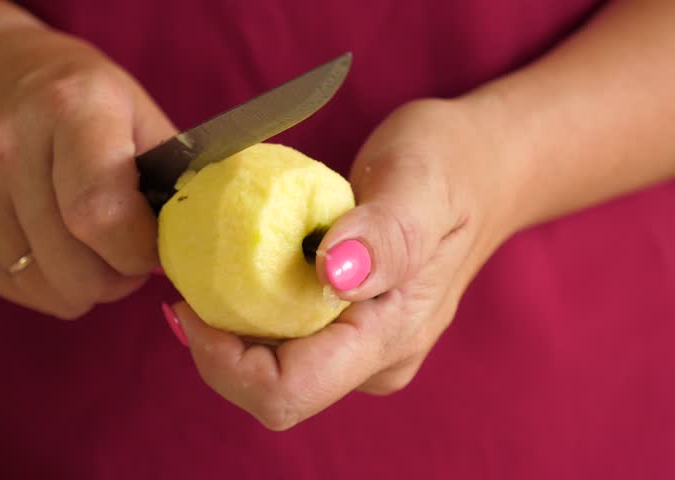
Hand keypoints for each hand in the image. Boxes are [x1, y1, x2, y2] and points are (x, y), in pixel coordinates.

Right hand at [0, 27, 176, 318]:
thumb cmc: (77, 99)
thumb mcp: (136, 111)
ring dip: (85, 285)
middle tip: (128, 255)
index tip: (154, 248)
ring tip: (92, 247)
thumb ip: (173, 176)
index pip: (101, 214)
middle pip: (76, 268)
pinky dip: (49, 284)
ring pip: (49, 289)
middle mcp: (7, 147)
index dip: (139, 251)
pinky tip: (55, 246)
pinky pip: (18, 290)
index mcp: (68, 108)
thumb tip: (200, 247)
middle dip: (119, 278)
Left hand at [167, 99, 516, 428]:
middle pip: (266, 386)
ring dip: (229, 321)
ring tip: (219, 259)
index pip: (286, 392)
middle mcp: (372, 359)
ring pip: (266, 364)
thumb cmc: (452, 166)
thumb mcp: (420, 183)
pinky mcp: (347, 329)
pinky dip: (247, 306)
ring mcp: (360, 349)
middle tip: (198, 269)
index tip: (192, 297)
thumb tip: (335, 276)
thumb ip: (385, 235)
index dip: (223, 359)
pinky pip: (279, 337)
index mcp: (388, 338)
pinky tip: (243, 262)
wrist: (483, 168)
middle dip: (218, 339)